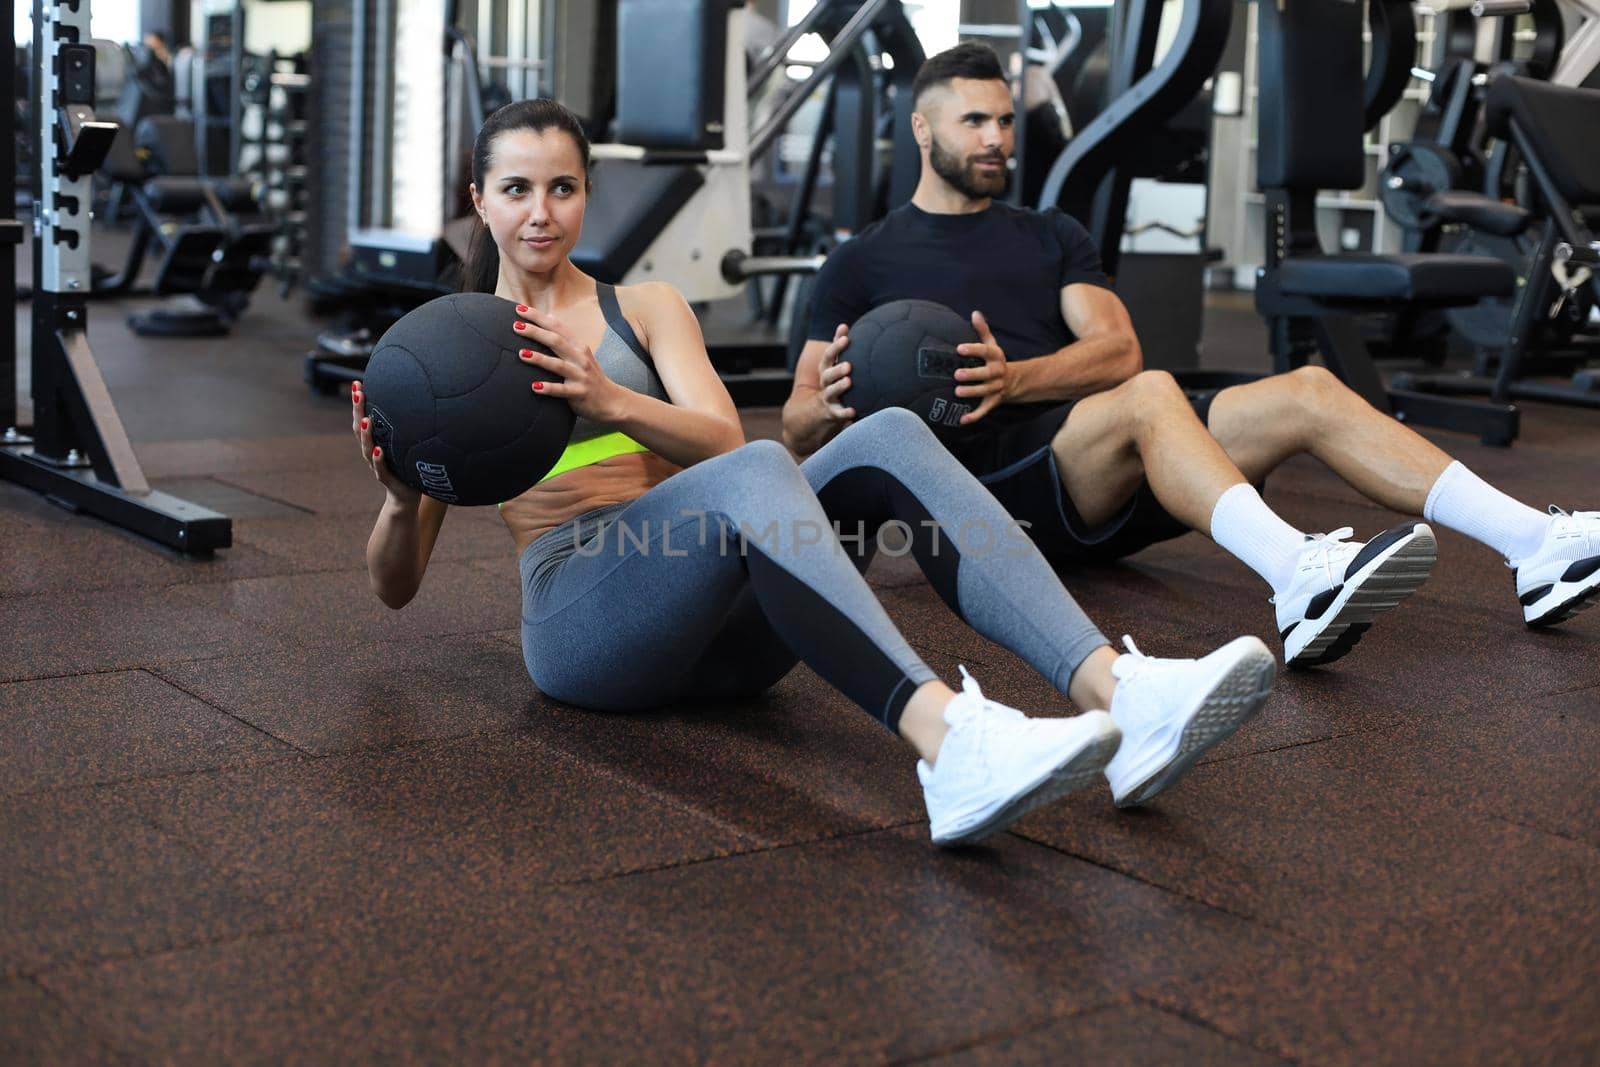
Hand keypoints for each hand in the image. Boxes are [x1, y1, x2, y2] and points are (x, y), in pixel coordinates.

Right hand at [351, 380, 421, 506]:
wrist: (406, 496)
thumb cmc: (407, 466)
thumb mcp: (405, 444)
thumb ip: (407, 426)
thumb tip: (421, 397)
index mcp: (375, 441)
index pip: (363, 418)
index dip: (358, 402)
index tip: (357, 383)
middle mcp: (371, 451)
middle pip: (360, 429)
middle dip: (358, 410)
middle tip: (358, 392)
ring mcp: (377, 465)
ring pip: (367, 448)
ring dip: (366, 433)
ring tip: (366, 419)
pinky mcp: (387, 479)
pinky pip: (381, 469)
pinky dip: (378, 459)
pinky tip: (378, 450)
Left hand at [510, 303, 622, 422]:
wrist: (612, 401)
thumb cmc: (590, 377)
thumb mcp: (581, 354)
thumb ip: (565, 338)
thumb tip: (548, 317)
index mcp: (578, 346)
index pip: (556, 327)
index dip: (538, 317)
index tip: (520, 309)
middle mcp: (580, 358)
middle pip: (556, 341)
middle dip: (535, 332)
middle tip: (516, 326)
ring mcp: (580, 376)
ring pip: (558, 365)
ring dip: (539, 359)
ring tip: (521, 353)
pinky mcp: (580, 393)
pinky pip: (562, 390)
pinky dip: (549, 388)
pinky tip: (535, 387)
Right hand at [816, 323, 856, 425]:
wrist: (818, 411)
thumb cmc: (832, 381)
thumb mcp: (832, 364)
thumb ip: (837, 346)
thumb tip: (844, 325)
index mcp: (825, 370)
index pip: (828, 356)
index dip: (836, 347)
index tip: (846, 338)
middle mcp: (825, 383)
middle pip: (827, 375)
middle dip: (837, 369)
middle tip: (849, 364)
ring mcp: (828, 398)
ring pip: (831, 392)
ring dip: (839, 387)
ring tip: (849, 381)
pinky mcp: (833, 413)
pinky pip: (838, 413)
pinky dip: (845, 413)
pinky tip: (853, 411)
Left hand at [953, 310, 1010, 425]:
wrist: (1013, 381)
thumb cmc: (994, 360)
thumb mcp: (991, 344)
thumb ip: (982, 330)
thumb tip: (974, 313)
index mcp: (996, 357)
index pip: (986, 351)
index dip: (974, 350)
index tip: (959, 348)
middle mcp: (998, 373)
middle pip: (987, 374)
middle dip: (973, 374)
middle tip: (956, 374)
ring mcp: (996, 388)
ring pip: (985, 392)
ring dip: (972, 392)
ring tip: (957, 392)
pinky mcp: (993, 402)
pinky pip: (984, 410)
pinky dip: (974, 416)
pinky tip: (962, 420)